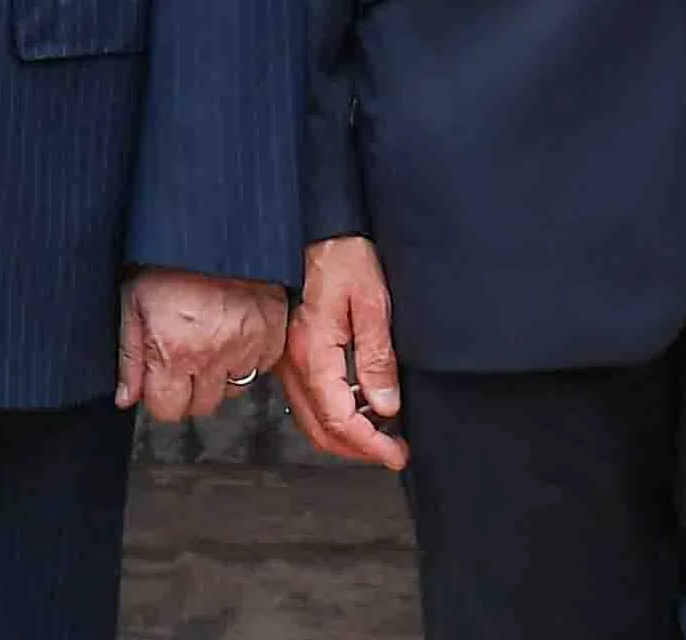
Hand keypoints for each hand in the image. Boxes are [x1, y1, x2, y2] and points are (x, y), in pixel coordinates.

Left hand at [122, 267, 290, 422]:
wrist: (216, 226)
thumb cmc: (171, 258)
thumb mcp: (133, 302)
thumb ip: (130, 356)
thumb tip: (127, 397)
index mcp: (174, 352)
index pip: (167, 410)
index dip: (160, 395)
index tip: (161, 377)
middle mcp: (213, 357)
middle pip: (201, 406)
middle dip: (189, 388)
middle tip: (185, 355)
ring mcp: (247, 346)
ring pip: (233, 389)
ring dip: (220, 374)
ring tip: (210, 339)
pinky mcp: (272, 333)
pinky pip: (261, 365)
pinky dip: (249, 356)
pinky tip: (233, 331)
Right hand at [278, 236, 406, 469]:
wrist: (322, 230)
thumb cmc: (345, 257)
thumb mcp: (373, 304)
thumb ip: (377, 358)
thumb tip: (386, 406)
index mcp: (313, 352)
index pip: (339, 418)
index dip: (369, 445)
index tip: (396, 454)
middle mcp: (294, 362)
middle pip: (320, 429)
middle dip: (357, 449)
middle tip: (392, 453)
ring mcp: (289, 359)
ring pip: (312, 417)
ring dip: (346, 433)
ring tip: (384, 432)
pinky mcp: (294, 353)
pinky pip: (310, 398)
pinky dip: (336, 412)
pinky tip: (363, 403)